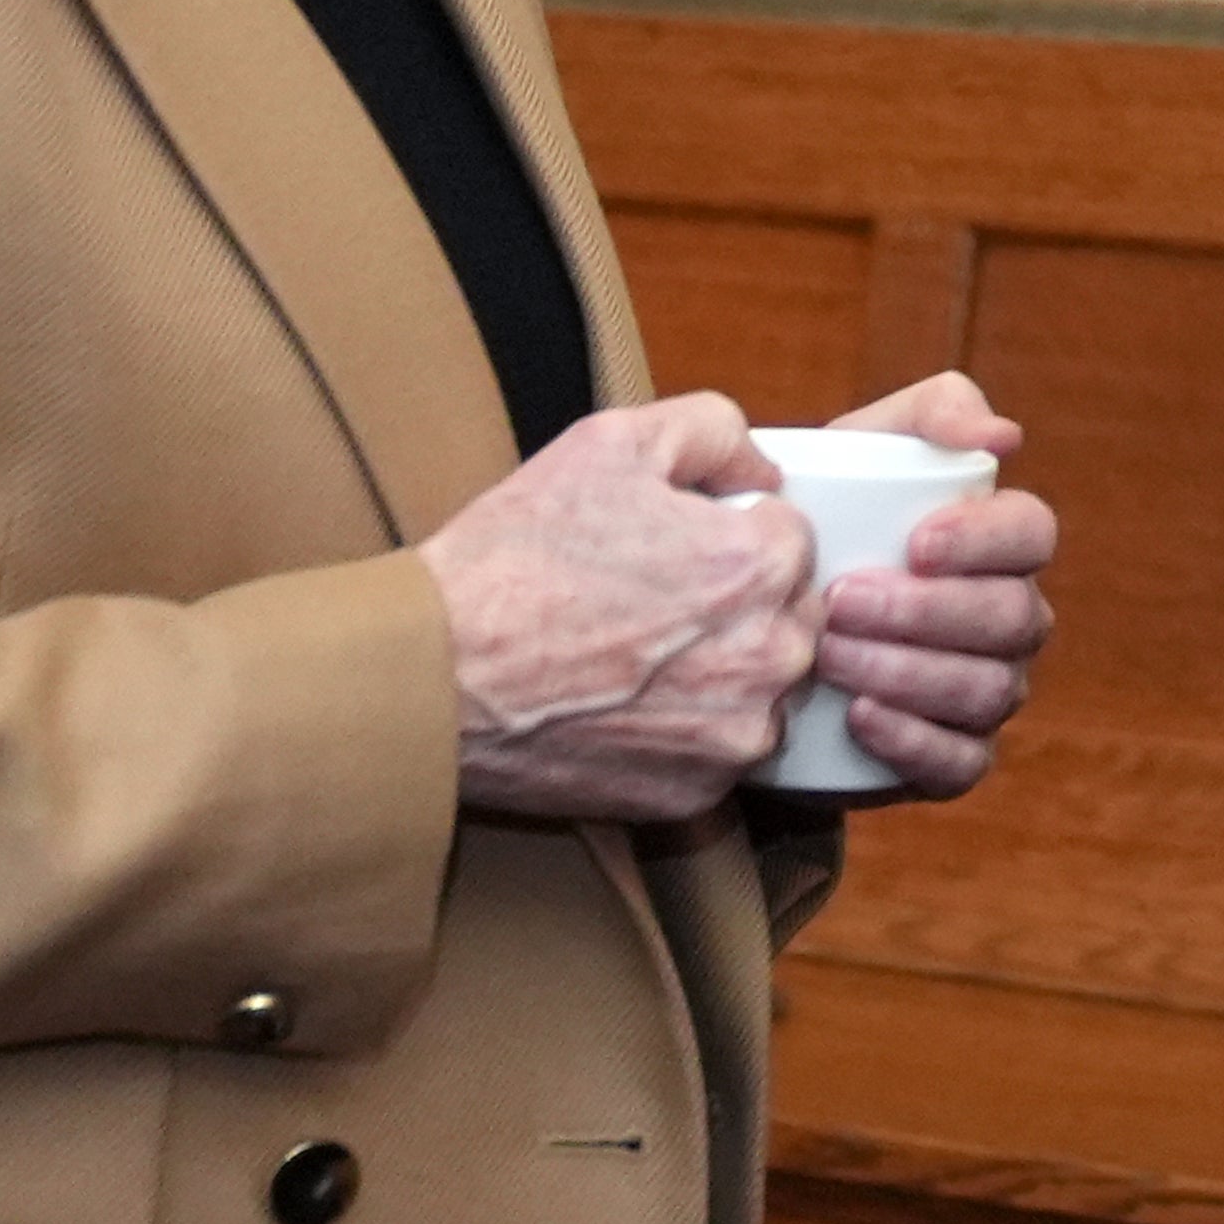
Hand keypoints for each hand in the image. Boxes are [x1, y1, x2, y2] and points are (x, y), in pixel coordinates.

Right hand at [430, 395, 816, 821]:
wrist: (432, 677)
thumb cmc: (514, 559)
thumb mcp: (610, 443)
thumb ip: (713, 432)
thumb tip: (760, 471)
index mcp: (761, 565)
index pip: (790, 538)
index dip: (728, 533)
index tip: (671, 548)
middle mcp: (771, 655)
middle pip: (789, 615)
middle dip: (737, 604)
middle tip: (650, 602)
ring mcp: (737, 733)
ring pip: (762, 688)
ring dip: (720, 671)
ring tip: (634, 656)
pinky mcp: (697, 792)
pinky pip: (719, 751)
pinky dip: (685, 732)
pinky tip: (623, 707)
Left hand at [807, 371, 1057, 803]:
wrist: (751, 625)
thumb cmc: (823, 522)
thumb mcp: (862, 453)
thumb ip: (930, 414)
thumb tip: (1005, 436)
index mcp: (1001, 545)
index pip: (1032, 534)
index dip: (986, 540)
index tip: (914, 541)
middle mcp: (1011, 620)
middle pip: (1013, 617)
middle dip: (928, 611)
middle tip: (841, 602)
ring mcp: (989, 692)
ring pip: (988, 690)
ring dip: (909, 672)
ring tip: (829, 656)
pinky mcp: (951, 759)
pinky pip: (961, 763)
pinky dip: (913, 741)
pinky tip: (859, 716)